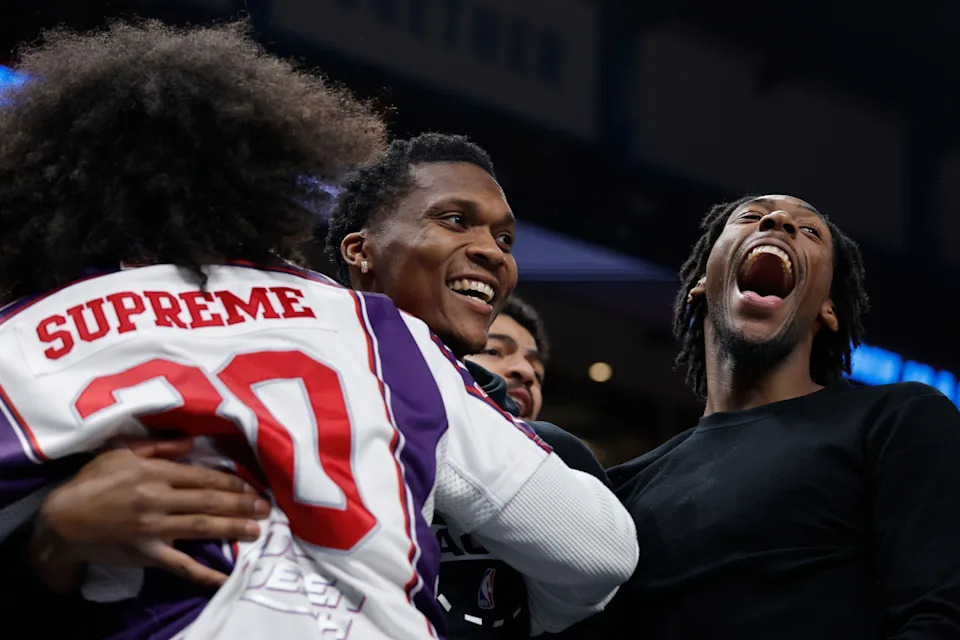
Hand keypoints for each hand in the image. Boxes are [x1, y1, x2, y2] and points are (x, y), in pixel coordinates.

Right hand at [29, 438, 269, 592]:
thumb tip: (193, 443)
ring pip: (202, 527)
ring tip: (257, 531)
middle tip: (266, 507)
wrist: (62, 521)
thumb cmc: (92, 482)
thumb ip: (159, 446)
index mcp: (156, 473)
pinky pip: (180, 566)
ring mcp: (154, 528)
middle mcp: (159, 499)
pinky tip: (225, 578)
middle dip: (241, 503)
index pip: (203, 477)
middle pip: (209, 501)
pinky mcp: (147, 553)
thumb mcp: (121, 452)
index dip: (232, 481)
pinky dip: (204, 574)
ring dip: (233, 528)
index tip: (252, 485)